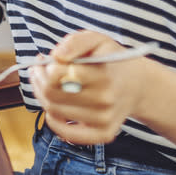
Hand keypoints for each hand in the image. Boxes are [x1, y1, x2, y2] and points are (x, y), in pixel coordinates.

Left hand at [30, 30, 153, 144]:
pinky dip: (53, 121)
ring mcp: (104, 119)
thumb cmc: (110, 60)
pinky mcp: (104, 134)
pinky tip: (53, 108)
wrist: (137, 84)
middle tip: (39, 70)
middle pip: (52, 93)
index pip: (57, 74)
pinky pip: (68, 134)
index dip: (44, 66)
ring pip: (54, 111)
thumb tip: (57, 56)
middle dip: (38, 79)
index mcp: (103, 74)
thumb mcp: (96, 40)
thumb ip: (75, 42)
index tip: (44, 60)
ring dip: (42, 96)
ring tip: (45, 83)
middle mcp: (105, 99)